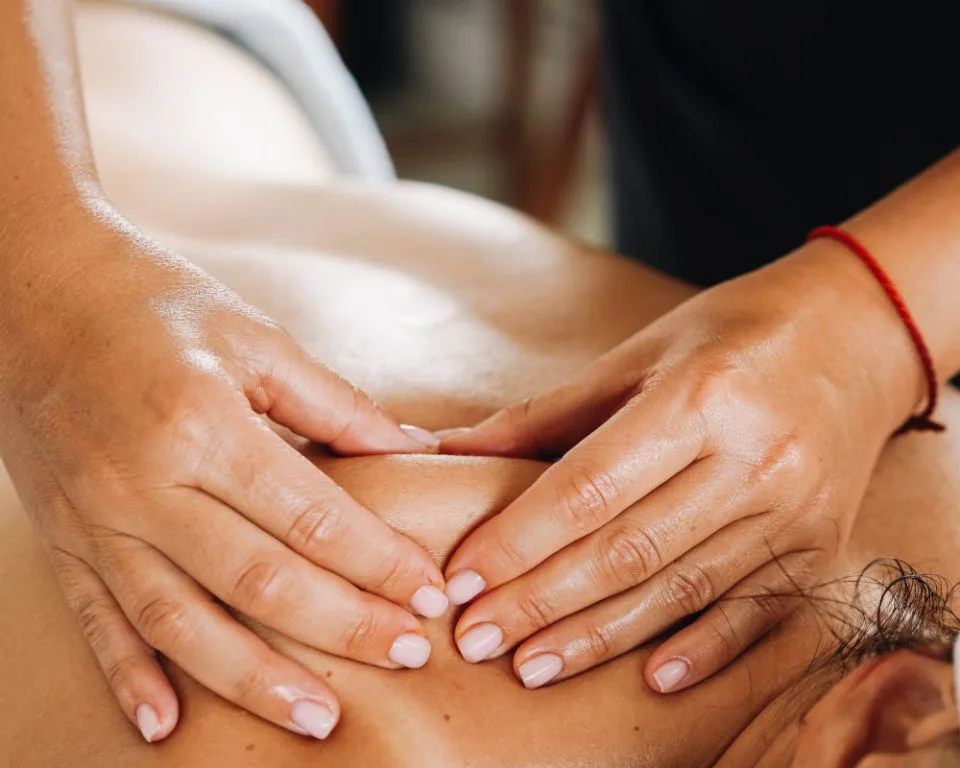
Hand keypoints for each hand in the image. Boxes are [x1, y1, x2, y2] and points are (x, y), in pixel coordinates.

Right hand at [0, 210, 446, 741]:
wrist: (32, 292)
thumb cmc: (157, 305)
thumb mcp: (254, 339)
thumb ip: (335, 404)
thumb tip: (414, 450)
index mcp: (201, 423)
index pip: (311, 516)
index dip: (380, 562)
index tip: (430, 595)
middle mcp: (143, 482)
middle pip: (258, 579)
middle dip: (343, 627)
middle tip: (409, 654)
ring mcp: (95, 520)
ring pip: (181, 622)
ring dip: (254, 680)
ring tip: (319, 720)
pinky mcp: (62, 539)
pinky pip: (95, 621)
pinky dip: (130, 678)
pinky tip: (167, 727)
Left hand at [439, 243, 922, 691]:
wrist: (854, 334)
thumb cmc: (728, 337)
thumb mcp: (636, 356)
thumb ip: (544, 415)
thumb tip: (448, 449)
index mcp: (699, 397)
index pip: (589, 487)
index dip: (518, 540)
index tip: (462, 579)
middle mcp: (754, 458)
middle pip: (628, 549)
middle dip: (541, 600)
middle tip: (477, 636)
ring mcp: (795, 510)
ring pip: (681, 590)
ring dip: (601, 636)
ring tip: (532, 665)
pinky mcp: (822, 545)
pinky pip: (757, 612)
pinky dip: (703, 650)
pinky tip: (650, 679)